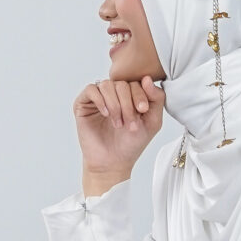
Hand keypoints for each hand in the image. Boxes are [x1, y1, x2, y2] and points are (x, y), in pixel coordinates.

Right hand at [74, 76, 165, 195]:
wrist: (113, 161)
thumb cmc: (131, 143)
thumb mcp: (153, 121)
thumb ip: (156, 99)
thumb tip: (147, 78)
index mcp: (131, 94)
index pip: (136, 81)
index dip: (141, 94)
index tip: (143, 111)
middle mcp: (114, 93)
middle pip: (122, 83)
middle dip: (128, 104)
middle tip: (130, 124)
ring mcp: (98, 97)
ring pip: (107, 85)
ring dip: (115, 105)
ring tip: (118, 123)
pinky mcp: (83, 103)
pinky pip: (91, 90)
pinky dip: (100, 100)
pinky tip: (106, 114)